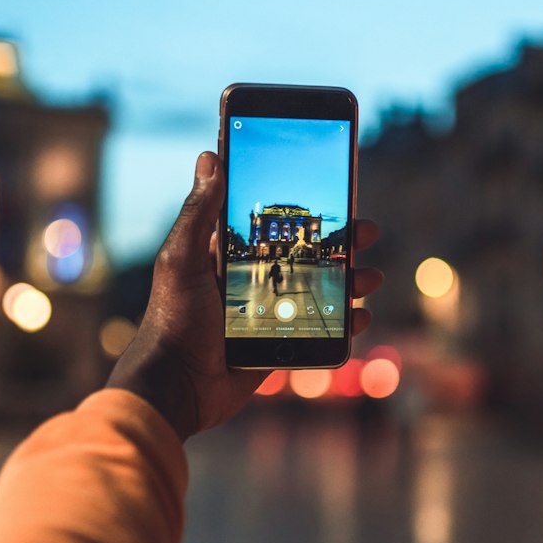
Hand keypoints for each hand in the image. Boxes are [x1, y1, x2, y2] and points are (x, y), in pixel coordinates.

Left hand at [107, 151, 381, 440]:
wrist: (176, 387)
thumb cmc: (172, 319)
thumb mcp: (181, 259)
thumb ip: (198, 212)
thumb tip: (209, 156)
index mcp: (228, 254)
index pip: (273, 223)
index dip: (305, 209)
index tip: (334, 191)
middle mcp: (251, 279)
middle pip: (305, 254)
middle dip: (340, 243)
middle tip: (367, 233)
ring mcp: (267, 313)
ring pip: (319, 290)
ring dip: (350, 281)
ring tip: (371, 277)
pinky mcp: (277, 346)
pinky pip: (319, 331)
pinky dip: (343, 324)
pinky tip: (360, 317)